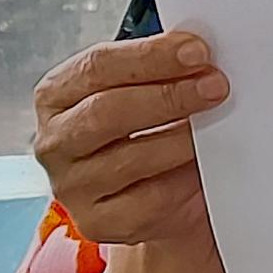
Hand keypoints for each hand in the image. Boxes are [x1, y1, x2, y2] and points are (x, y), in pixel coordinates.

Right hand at [33, 32, 229, 246]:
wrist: (153, 193)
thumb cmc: (146, 126)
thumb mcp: (142, 88)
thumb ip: (160, 67)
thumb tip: (200, 52)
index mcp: (57, 94)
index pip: (97, 66)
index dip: (150, 56)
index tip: (197, 50)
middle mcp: (56, 141)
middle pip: (106, 112)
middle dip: (169, 96)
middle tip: (215, 86)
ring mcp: (72, 186)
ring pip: (130, 158)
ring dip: (182, 138)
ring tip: (217, 124)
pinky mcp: (99, 222)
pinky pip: (149, 200)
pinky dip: (184, 180)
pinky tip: (203, 166)